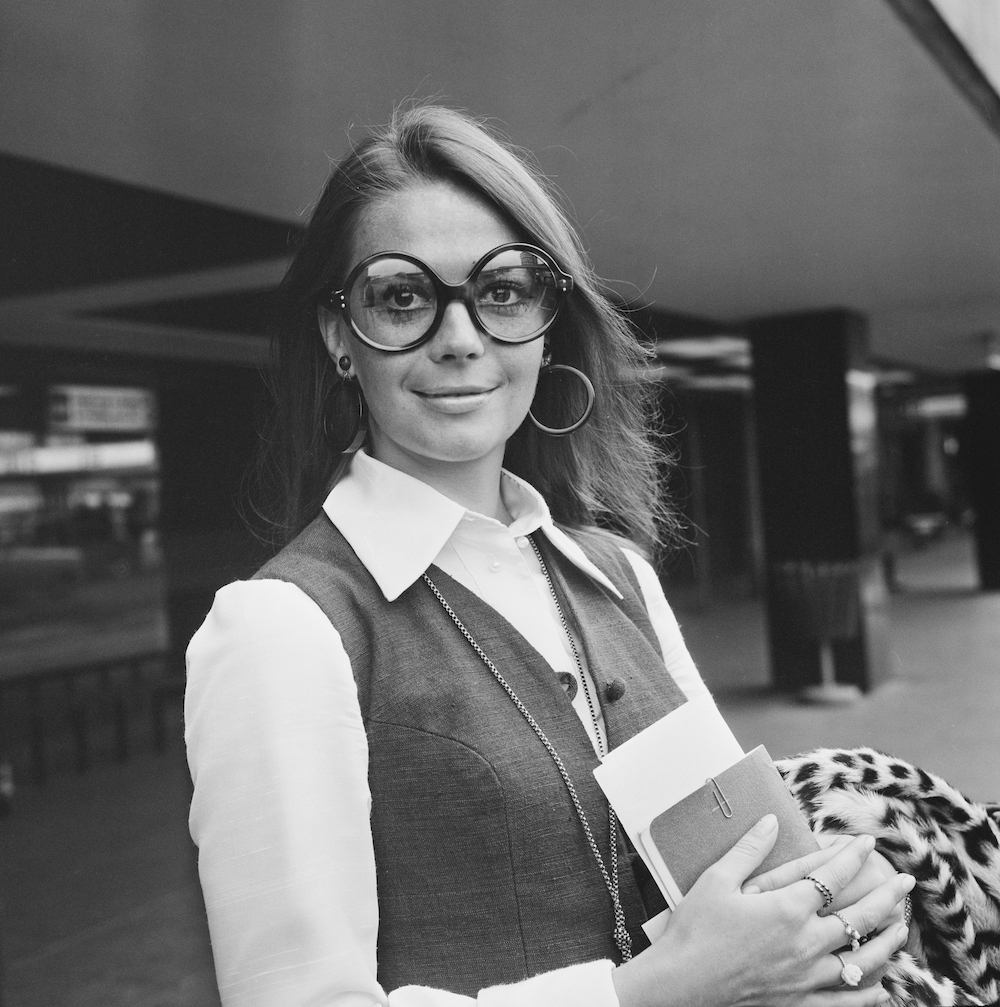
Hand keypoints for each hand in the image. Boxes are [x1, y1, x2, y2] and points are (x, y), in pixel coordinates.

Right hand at [612, 815, 914, 1006]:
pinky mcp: (801, 1003)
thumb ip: (749, 849)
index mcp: (787, 908)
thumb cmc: (695, 929)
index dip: (852, 855)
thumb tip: (770, 820)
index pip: (832, 875)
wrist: (682, 983)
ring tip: (901, 927)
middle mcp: (806, 943)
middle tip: (906, 881)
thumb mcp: (717, 880)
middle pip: (860, 916)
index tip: (867, 842)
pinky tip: (881, 984)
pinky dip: (869, 991)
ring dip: (888, 941)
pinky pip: (847, 1000)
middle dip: (888, 894)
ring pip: (864, 960)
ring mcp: (808, 978)